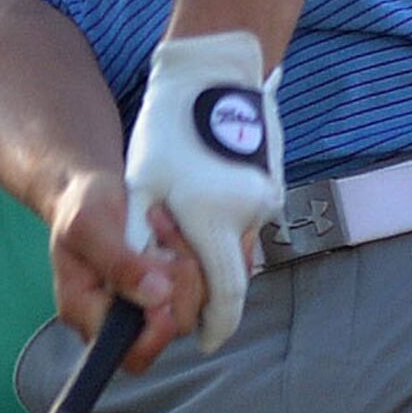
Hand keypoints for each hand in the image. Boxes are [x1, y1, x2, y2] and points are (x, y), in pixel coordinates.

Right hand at [48, 163, 202, 369]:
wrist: (98, 185)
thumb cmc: (83, 205)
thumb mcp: (89, 225)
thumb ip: (118, 264)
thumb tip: (157, 298)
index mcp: (90, 313)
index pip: (133, 354)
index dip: (157, 331)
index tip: (161, 290)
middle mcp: (126, 317)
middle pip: (176, 325)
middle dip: (177, 278)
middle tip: (156, 235)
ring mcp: (158, 301)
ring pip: (199, 301)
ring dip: (187, 256)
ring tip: (161, 223)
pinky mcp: (181, 283)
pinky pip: (211, 280)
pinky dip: (200, 250)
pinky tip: (174, 227)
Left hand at [120, 31, 284, 350]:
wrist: (215, 72)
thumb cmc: (169, 129)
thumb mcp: (142, 186)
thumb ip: (142, 242)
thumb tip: (146, 292)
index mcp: (216, 221)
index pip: (225, 298)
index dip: (214, 326)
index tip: (204, 340)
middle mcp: (250, 218)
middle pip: (229, 275)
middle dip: (201, 283)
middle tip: (172, 268)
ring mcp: (265, 202)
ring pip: (236, 248)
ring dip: (210, 249)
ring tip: (180, 218)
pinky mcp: (269, 187)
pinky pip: (245, 222)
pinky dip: (223, 225)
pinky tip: (201, 198)